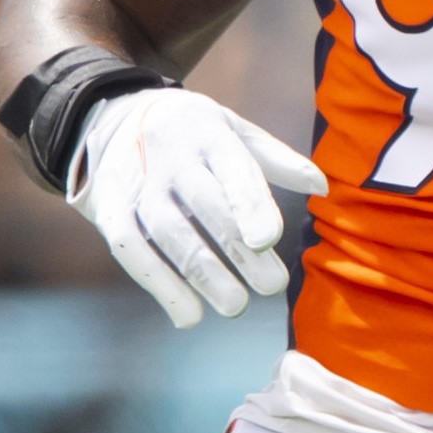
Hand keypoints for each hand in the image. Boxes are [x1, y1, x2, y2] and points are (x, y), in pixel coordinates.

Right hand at [67, 87, 328, 327]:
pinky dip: (158, 285)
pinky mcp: (109, 209)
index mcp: (209, 133)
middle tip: (273, 285)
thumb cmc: (197, 134)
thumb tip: (322, 186)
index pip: (232, 167)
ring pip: (167, 232)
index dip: (249, 203)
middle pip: (204, 204)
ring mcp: (136, 184)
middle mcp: (171, 157)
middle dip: (238, 248)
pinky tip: (188, 315)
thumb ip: (279, 160)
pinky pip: (130, 250)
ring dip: (202, 274)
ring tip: (236, 306)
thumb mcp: (236, 131)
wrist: (119, 117)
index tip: (269, 240)